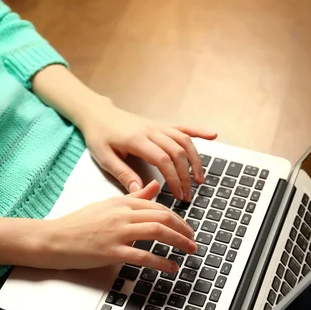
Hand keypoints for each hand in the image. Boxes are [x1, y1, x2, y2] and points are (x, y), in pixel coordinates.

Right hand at [28, 181, 195, 271]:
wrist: (54, 238)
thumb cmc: (78, 224)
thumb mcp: (107, 205)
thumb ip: (133, 197)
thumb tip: (153, 187)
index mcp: (122, 203)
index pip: (157, 206)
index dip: (177, 217)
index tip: (186, 227)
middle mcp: (122, 215)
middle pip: (162, 217)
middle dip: (183, 229)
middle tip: (193, 240)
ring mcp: (117, 232)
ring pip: (157, 232)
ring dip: (178, 242)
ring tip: (189, 250)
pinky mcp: (111, 251)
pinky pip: (142, 256)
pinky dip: (161, 262)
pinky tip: (171, 267)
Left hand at [79, 103, 216, 201]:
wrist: (97, 114)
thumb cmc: (99, 136)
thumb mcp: (104, 158)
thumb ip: (123, 174)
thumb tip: (140, 190)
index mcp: (137, 140)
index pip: (163, 160)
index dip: (174, 178)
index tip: (178, 195)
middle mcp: (151, 131)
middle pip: (177, 152)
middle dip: (186, 175)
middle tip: (188, 194)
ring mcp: (157, 126)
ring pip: (184, 140)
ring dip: (195, 159)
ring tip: (200, 179)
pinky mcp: (160, 124)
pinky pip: (183, 127)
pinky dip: (199, 131)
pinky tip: (212, 136)